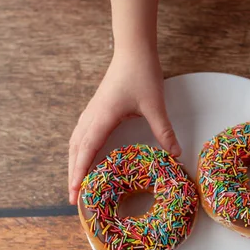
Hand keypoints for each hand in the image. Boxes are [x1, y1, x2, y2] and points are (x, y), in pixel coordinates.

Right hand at [68, 50, 179, 203]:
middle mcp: (92, 116)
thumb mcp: (155, 105)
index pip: (86, 150)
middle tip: (73, 199)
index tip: (75, 192)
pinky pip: (81, 135)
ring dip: (73, 163)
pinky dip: (78, 151)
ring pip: (75, 143)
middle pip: (76, 151)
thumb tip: (176, 154)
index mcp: (103, 117)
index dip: (80, 172)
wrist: (133, 51)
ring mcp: (91, 112)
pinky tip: (83, 158)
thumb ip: (164, 130)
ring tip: (75, 184)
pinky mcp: (95, 109)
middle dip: (73, 175)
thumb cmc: (142, 74)